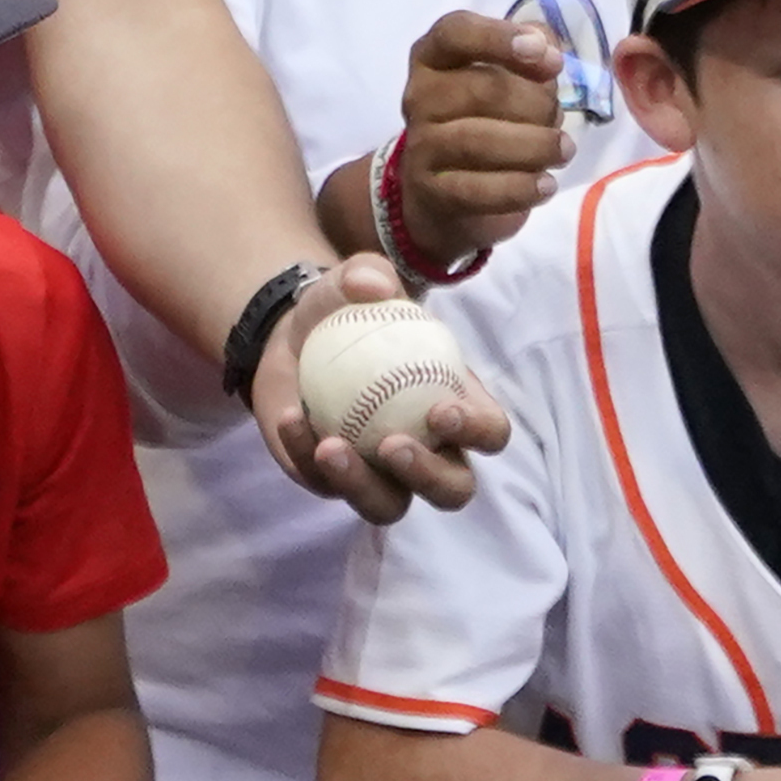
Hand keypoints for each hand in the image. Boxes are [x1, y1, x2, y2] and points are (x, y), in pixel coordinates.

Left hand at [253, 254, 509, 521]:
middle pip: (452, 488)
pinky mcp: (333, 482)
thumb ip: (367, 275)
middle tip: (390, 444)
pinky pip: (324, 485)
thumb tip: (373, 286)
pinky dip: (306, 456)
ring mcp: (382, 475)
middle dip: (428, 475)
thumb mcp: (354, 282)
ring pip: (389, 506)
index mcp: (458, 406)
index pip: (490, 432)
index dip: (477, 431)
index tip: (440, 409)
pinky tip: (290, 420)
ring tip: (330, 446)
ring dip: (362, 484)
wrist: (293, 337)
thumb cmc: (347, 311)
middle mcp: (430, 451)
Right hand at [387, 11, 573, 266]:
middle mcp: (419, 96)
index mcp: (434, 57)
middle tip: (558, 117)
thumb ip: (532, 52)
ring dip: (534, 146)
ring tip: (563, 151)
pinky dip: (519, 188)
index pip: (455, 33)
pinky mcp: (431, 192)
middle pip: (480, 89)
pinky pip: (477, 190)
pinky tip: (545, 185)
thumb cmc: (483, 120)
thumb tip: (549, 50)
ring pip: (477, 141)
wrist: (442, 194)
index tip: (547, 57)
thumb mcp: (508, 77)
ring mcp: (421, 146)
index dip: (499, 38)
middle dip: (535, 104)